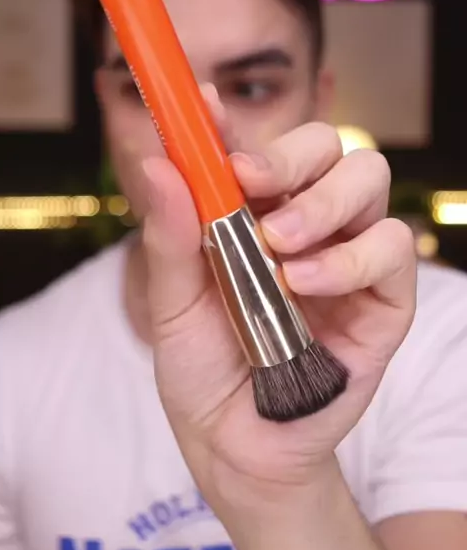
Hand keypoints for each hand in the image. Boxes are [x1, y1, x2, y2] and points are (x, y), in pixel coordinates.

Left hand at [141, 93, 416, 547]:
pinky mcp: (384, 298)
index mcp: (253, 213)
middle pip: (326, 146)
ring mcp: (348, 255)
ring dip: (321, 203)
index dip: (230, 121)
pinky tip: (304, 284)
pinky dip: (348, 258)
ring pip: (367, 179)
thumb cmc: (204, 368)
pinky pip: (390, 248)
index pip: (252, 148)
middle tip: (250, 179)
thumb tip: (159, 164)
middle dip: (289, 153)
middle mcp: (306, 222)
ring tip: (278, 246)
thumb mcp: (171, 303)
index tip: (202, 105)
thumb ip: (171, 237)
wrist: (236, 444)